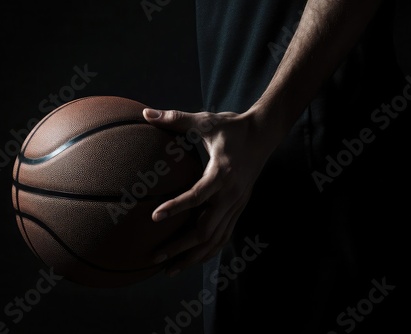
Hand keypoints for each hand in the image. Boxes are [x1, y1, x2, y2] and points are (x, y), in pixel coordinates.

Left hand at [143, 107, 278, 276]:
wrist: (264, 134)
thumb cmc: (232, 127)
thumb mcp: (205, 121)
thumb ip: (176, 119)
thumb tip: (146, 112)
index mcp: (222, 173)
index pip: (198, 195)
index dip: (176, 207)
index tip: (155, 216)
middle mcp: (232, 194)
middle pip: (205, 230)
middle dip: (179, 247)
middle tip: (154, 257)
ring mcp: (237, 204)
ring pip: (215, 239)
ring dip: (192, 256)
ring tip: (169, 269)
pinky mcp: (240, 208)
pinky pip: (224, 235)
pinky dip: (208, 251)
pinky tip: (192, 258)